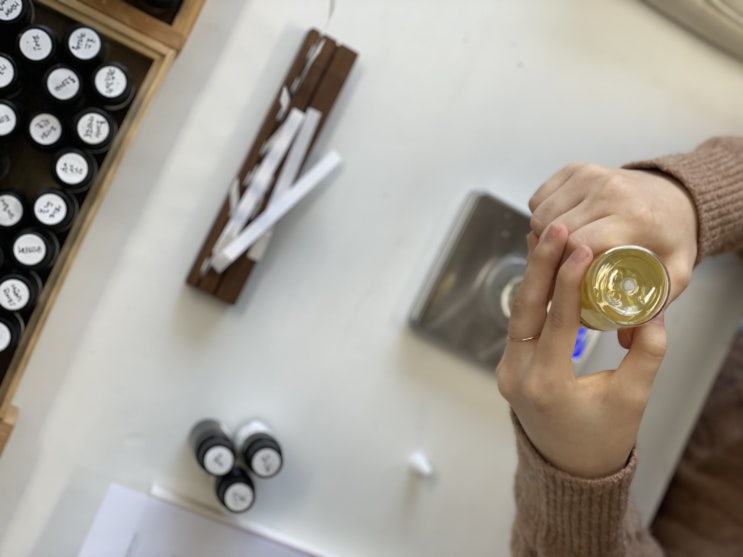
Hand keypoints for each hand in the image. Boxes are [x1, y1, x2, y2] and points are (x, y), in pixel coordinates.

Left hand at [496, 224, 666, 477]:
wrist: (569, 467)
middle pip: (525, 308)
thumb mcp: (632, 398)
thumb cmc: (602, 436)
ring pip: (519, 311)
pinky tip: (544, 266)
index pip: (557, 323)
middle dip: (540, 265)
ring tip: (547, 237)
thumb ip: (646, 353)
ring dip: (534, 274)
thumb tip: (654, 308)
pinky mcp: (510, 363)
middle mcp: (518, 374)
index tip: (581, 247)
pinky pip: (520, 321)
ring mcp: (508, 367)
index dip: (569, 283)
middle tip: (556, 228)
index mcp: (547, 385)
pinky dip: (533, 293)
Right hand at [528, 163, 697, 302]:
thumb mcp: (673, 275)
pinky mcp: (575, 168)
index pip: (576, 245)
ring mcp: (590, 174)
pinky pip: (539, 198)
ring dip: (542, 237)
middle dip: (550, 258)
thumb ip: (652, 308)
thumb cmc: (669, 238)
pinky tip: (558, 228)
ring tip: (559, 253)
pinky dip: (540, 216)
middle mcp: (609, 190)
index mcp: (633, 217)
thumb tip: (625, 341)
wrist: (676, 197)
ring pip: (539, 214)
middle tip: (559, 275)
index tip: (565, 287)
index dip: (564, 270)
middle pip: (553, 231)